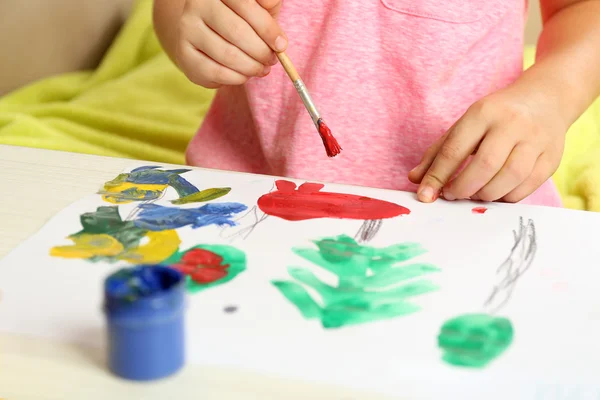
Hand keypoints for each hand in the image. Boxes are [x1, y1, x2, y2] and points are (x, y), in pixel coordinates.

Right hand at [175, 0, 286, 87]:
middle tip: (272, 60)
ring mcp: (187, 28)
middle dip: (261, 51)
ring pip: (227, 55)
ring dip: (251, 67)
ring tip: (261, 68)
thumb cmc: (240, 18)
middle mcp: (197, 4)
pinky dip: (236, 78)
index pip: (246, 6)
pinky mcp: (184, 53)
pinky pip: (216, 72)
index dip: (268, 28)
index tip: (281, 45)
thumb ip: (268, 7)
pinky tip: (244, 75)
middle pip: (237, 32)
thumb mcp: (258, 7)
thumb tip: (276, 27)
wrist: (207, 32)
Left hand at [408, 89, 566, 202]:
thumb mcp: (465, 125)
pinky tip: (495, 194)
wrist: (545, 99)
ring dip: (486, 194)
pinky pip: (527, 186)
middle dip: (463, 187)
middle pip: (485, 165)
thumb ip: (438, 152)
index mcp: (484, 112)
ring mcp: (536, 140)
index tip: (426, 195)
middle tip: (452, 195)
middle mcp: (512, 124)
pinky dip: (506, 197)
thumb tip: (416, 180)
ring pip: (510, 177)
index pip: (456, 149)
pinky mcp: (551, 157)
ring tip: (474, 194)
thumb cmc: (496, 116)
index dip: (437, 176)